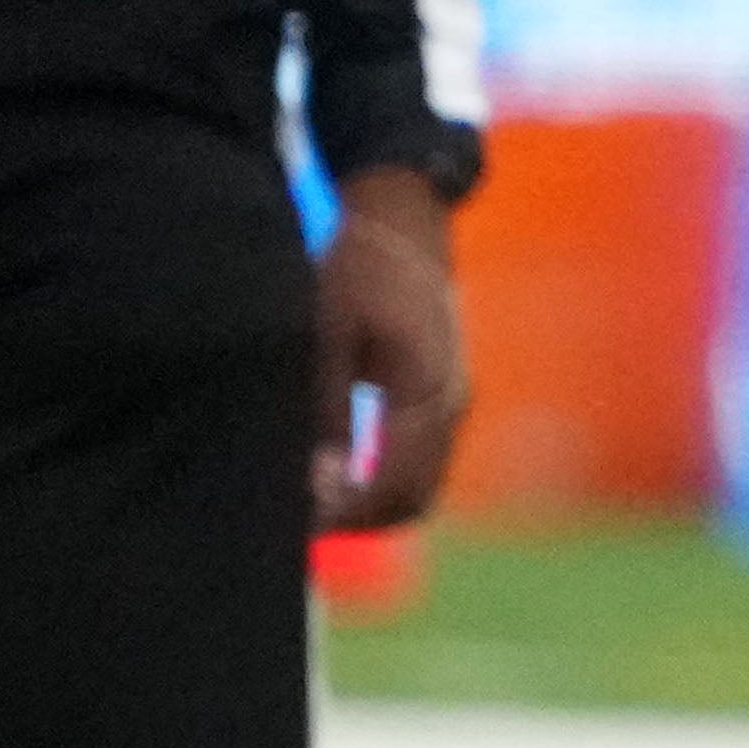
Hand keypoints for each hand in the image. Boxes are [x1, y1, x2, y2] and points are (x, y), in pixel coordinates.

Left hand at [315, 174, 467, 530]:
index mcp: (424, 392)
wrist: (404, 224)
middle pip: (413, 499)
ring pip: (419, 485)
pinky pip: (419, 461)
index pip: (392, 486)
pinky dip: (382, 479)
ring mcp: (452, 403)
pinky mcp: (443, 397)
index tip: (295, 523)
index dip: (345, 516)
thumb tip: (322, 484)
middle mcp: (450, 406)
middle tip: (297, 521)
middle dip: (358, 521)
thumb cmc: (357, 270)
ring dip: (370, 503)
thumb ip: (326, 410)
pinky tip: (336, 469)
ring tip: (310, 499)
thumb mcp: (327, 333)